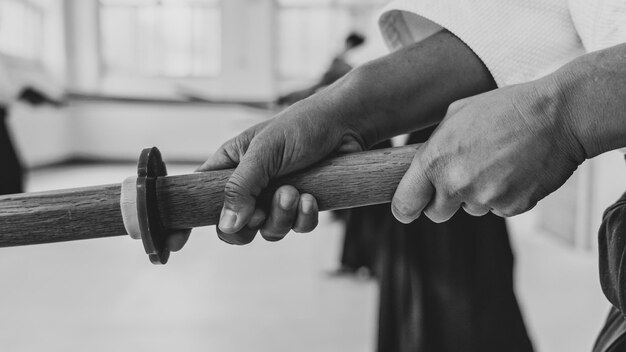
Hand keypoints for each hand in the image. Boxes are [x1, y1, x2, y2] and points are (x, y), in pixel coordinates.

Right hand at [196, 91, 368, 244]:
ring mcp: (276, 197)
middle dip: (249, 224)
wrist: (347, 123)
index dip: (186, 221)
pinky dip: (304, 219)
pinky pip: (297, 229)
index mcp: (230, 166)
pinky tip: (312, 198)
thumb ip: (242, 187)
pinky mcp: (303, 205)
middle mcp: (251, 185)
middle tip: (261, 209)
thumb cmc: (301, 126)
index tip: (175, 244)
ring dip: (281, 217)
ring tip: (294, 193)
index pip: (198, 197)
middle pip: (234, 226)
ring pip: (268, 231)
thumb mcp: (264, 152)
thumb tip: (227, 226)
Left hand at [391, 78, 585, 222]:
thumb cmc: (504, 108)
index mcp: (435, 160)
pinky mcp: (513, 207)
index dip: (405, 208)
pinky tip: (515, 169)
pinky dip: (504, 195)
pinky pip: (498, 209)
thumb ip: (434, 145)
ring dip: (478, 194)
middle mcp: (457, 184)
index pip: (405, 204)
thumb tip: (418, 165)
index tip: (408, 209)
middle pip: (436, 214)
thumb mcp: (456, 114)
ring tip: (497, 162)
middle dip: (444, 202)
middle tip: (460, 179)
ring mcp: (486, 198)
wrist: (558, 115)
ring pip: (470, 209)